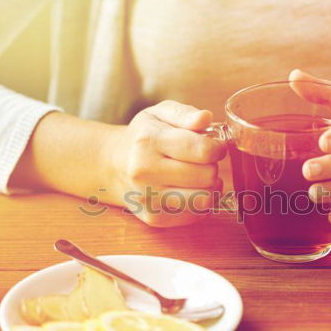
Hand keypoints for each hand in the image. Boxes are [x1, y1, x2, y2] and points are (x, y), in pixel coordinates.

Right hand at [108, 100, 225, 226]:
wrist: (113, 165)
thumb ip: (185, 114)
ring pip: (205, 199)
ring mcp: (148, 198)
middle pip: (207, 176)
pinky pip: (196, 216)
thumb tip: (205, 118)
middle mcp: (144, 172)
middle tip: (202, 162)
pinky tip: (189, 190)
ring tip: (199, 176)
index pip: (203, 151)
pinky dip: (200, 204)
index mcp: (148, 141)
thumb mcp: (159, 114)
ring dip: (209, 187)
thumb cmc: (143, 137)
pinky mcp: (154, 217)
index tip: (215, 147)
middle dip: (212, 167)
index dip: (218, 149)